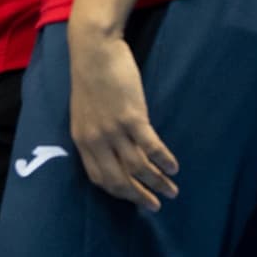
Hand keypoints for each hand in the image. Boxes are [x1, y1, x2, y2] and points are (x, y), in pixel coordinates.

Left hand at [67, 25, 178, 210]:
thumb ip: (94, 134)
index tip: (133, 199)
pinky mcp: (132, 117)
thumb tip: (112, 154)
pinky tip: (174, 167)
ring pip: (138, 168)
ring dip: (157, 183)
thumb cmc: (90, 78)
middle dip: (139, 196)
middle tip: (155, 206)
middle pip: (119, 180)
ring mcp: (113, 129)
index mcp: (82, 139)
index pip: (99, 178)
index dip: (119, 192)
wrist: (93, 50)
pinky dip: (164, 161)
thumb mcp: (83, 112)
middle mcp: (96, 139)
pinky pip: (151, 147)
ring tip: (171, 190)